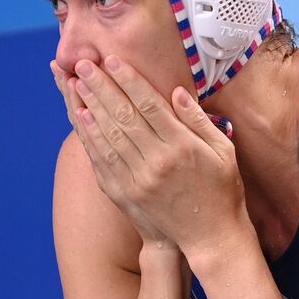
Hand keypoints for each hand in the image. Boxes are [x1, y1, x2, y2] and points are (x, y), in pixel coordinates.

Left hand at [55, 56, 249, 257]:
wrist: (211, 238)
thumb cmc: (223, 191)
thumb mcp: (223, 152)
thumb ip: (199, 121)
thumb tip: (176, 92)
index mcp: (183, 147)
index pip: (149, 105)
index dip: (128, 80)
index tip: (112, 60)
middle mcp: (157, 161)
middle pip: (123, 115)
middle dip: (101, 86)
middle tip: (83, 63)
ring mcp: (138, 179)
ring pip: (108, 135)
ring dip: (89, 106)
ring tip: (75, 83)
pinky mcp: (126, 194)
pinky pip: (102, 160)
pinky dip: (90, 136)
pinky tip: (81, 117)